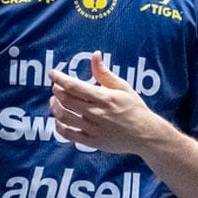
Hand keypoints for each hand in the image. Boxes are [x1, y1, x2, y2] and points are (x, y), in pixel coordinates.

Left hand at [48, 51, 162, 153]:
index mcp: (104, 98)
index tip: (52, 73)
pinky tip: (59, 119)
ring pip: (64, 117)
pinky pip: (68, 134)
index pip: (74, 86)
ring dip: (55, 106)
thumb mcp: (123, 87)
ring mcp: (93, 129)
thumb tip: (95, 55)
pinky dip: (59, 125)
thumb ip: (104, 73)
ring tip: (55, 100)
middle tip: (56, 86)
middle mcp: (96, 113)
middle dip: (57, 91)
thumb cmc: (135, 108)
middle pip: (66, 100)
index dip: (60, 79)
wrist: (145, 135)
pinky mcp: (92, 142)